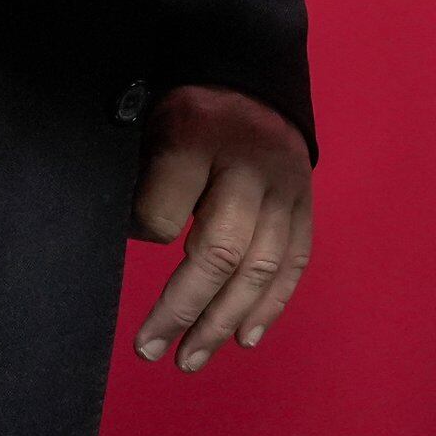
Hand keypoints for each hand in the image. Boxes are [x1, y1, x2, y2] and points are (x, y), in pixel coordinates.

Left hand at [128, 86, 313, 371]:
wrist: (252, 76)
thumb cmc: (189, 109)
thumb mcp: (150, 124)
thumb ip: (142, 181)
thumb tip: (135, 241)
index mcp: (198, 135)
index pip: (165, 210)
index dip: (142, 235)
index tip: (129, 238)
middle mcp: (250, 166)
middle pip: (220, 251)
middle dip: (183, 308)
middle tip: (150, 350)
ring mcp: (286, 188)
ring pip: (260, 266)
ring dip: (224, 321)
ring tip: (189, 358)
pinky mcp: (306, 204)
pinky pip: (293, 262)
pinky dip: (270, 305)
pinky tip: (244, 338)